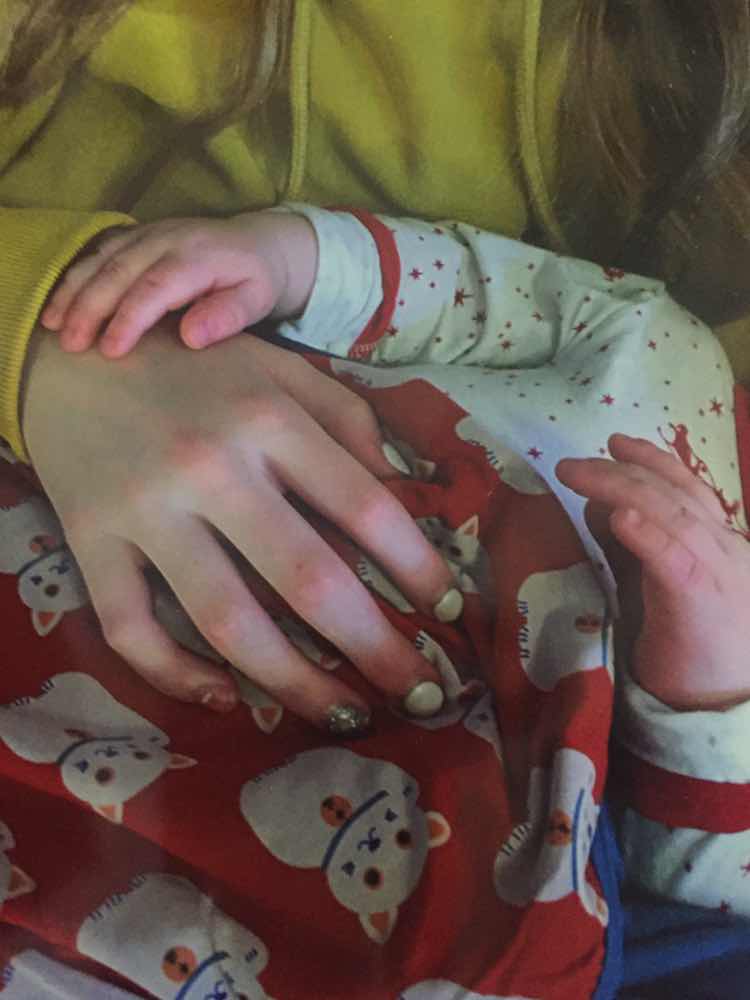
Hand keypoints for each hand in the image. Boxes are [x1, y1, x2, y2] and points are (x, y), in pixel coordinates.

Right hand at [22, 327, 460, 728]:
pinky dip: (176, 676)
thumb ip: (347, 417)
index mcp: (268, 420)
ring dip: (296, 684)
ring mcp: (144, 512)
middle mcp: (210, 468)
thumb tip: (403, 486)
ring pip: (226, 622)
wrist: (70, 355)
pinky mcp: (89, 543)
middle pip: (307, 581)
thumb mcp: (279, 369)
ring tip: (347, 716)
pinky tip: (227, 697)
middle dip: (377, 649)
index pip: (364, 509)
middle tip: (423, 695)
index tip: (449, 609)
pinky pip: (132, 629)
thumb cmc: (193, 366)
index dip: (418, 569)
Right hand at [40, 212, 317, 356]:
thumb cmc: (258, 280)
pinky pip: (100, 251)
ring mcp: (149, 234)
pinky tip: (61, 301)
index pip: (155, 288)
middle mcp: (167, 240)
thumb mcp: (257, 300)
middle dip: (90, 307)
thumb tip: (191, 337)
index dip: (129, 318)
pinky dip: (76, 275)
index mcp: (197, 258)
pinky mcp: (138, 235)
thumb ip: (228, 316)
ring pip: (102, 259)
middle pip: (118, 271)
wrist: (262, 242)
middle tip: (71, 345)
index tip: (111, 350)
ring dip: (73, 290)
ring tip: (53, 324)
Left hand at [557, 433, 749, 709]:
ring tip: (581, 474)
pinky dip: (648, 534)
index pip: (688, 490)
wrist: (723, 708)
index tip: (617, 443)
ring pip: (672, 514)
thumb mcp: (666, 588)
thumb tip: (604, 509)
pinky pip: (674, 558)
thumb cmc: (695, 654)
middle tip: (574, 462)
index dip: (653, 461)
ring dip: (622, 488)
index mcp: (720, 546)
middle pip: (674, 493)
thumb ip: (641, 549)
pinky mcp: (701, 601)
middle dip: (623, 470)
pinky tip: (623, 516)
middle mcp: (725, 549)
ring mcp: (719, 572)